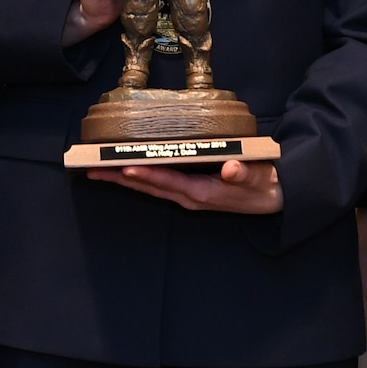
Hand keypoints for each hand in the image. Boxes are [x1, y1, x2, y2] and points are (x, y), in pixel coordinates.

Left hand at [86, 159, 282, 213]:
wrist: (273, 200)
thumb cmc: (264, 184)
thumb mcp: (259, 176)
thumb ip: (244, 173)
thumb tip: (229, 170)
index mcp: (203, 192)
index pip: (169, 182)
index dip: (147, 175)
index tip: (125, 168)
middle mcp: (190, 197)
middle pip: (150, 187)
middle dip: (121, 178)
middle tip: (93, 169)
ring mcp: (187, 196)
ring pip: (150, 188)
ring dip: (124, 180)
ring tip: (99, 170)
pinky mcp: (189, 192)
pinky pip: (158, 186)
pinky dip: (139, 179)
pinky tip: (124, 171)